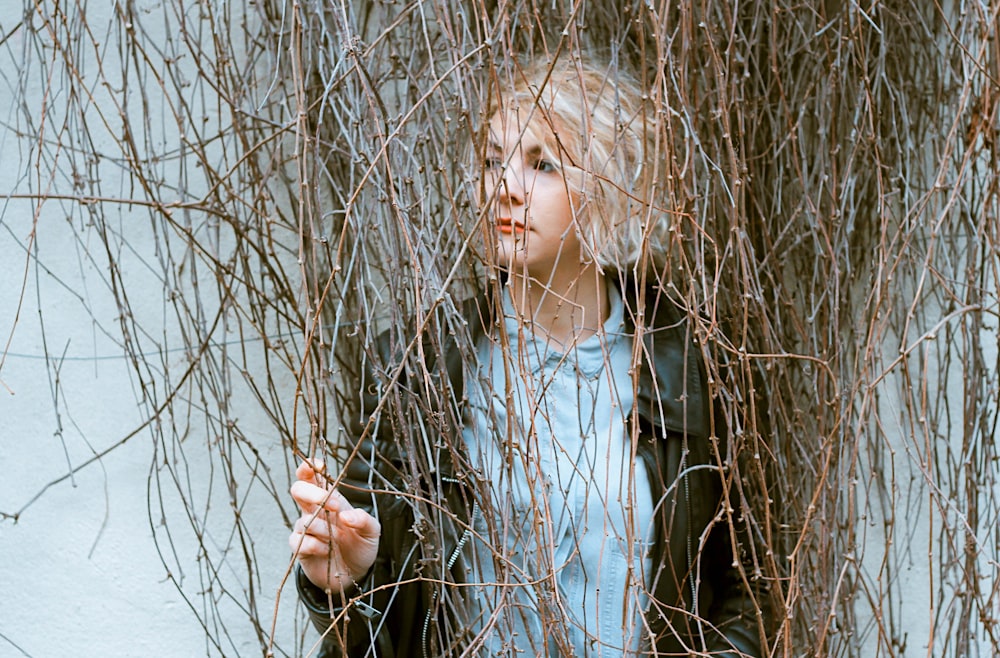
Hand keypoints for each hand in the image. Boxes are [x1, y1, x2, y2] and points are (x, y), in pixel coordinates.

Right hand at [289, 460, 380, 592]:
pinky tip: (326, 550)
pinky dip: (315, 545)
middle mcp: (314, 510)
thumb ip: (364, 519)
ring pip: (304, 520)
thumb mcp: (372, 531)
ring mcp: (305, 529)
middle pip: (298, 489)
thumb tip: (346, 515)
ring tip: (337, 538)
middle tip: (334, 506)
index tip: (318, 466)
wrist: (355, 574)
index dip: (310, 467)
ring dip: (324, 529)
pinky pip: (298, 541)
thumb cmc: (361, 546)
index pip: (312, 476)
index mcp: (331, 499)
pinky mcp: (300, 548)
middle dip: (313, 494)